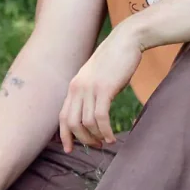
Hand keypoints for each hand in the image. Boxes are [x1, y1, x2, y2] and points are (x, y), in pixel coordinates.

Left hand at [58, 24, 142, 151]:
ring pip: (87, 123)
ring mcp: (90, 87)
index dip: (64, 135)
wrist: (126, 40)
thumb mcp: (96, 76)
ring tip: (107, 140)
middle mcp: (78, 87)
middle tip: (96, 145)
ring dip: (97, 137)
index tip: (69, 149)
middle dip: (83, 139)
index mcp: (74, 85)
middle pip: (72, 123)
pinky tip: (112, 137)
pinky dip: (106, 131)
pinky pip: (101, 118)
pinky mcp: (104, 88)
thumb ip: (89, 92)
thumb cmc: (114, 59)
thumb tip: (89, 114)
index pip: (62, 116)